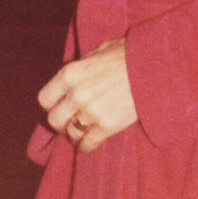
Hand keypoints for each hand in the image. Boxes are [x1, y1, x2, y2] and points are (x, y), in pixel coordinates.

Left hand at [37, 38, 136, 153]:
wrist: (153, 66)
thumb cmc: (126, 54)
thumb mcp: (98, 51)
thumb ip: (82, 66)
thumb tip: (76, 75)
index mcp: (70, 73)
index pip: (44, 99)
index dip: (51, 104)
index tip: (59, 105)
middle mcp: (76, 94)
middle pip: (53, 120)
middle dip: (61, 121)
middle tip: (70, 120)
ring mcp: (91, 112)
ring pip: (70, 134)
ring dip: (74, 134)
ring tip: (81, 131)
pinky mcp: (107, 126)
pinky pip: (87, 144)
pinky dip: (86, 146)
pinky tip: (89, 143)